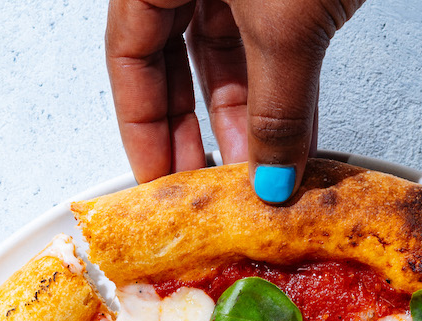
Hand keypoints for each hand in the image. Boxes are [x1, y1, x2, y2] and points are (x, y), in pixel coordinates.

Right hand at [106, 0, 363, 201]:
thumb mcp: (284, 27)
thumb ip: (276, 109)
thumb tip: (268, 174)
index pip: (129, 59)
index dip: (142, 129)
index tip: (161, 184)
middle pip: (175, 63)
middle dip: (197, 132)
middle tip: (209, 192)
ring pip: (228, 58)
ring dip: (247, 121)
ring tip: (261, 178)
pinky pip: (272, 46)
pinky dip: (282, 92)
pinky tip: (292, 140)